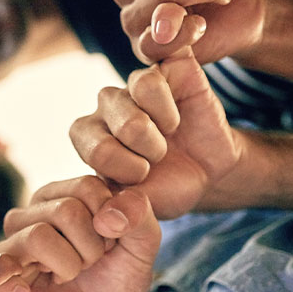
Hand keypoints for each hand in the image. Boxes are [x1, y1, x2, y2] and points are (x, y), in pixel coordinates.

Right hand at [0, 177, 159, 291]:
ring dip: (67, 267)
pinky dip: (9, 281)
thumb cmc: (115, 284)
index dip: (110, 221)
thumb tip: (109, 213)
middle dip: (91, 248)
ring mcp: (9, 244)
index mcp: (61, 196)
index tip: (111, 244)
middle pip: (66, 211)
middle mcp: (30, 214)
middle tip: (88, 266)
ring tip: (65, 277)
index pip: (87, 186)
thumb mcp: (142, 249)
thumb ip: (140, 217)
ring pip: (37, 236)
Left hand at [69, 39, 238, 218]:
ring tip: (168, 137)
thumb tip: (108, 224)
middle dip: (147, 149)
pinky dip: (173, 100)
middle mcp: (107, 106)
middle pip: (120, 118)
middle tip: (156, 159)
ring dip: (163, 125)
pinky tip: (177, 118)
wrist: (204, 175)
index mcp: (88, 136)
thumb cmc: (162, 190)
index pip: (91, 142)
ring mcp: (136, 86)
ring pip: (140, 88)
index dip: (122, 166)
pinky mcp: (169, 68)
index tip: (139, 178)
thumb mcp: (138, 211)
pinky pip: (164, 67)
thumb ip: (120, 215)